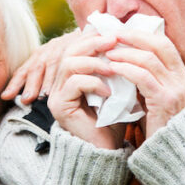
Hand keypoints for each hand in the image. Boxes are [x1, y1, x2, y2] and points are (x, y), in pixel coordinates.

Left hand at [1, 28, 81, 103]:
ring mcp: (63, 44)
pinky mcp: (78, 40)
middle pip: (36, 66)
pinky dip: (67, 67)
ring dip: (48, 79)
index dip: (16, 82)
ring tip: (45, 95)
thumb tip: (30, 98)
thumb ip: (48, 77)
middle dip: (30, 83)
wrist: (98, 35)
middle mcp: (50, 48)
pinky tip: (67, 82)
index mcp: (43, 54)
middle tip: (26, 99)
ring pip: (52, 62)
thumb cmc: (80, 56)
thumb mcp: (61, 64)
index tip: (6, 95)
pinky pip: (70, 55)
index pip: (26, 69)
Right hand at [47, 32, 126, 149]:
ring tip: (114, 69)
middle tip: (114, 40)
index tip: (115, 33)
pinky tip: (109, 91)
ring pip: (69, 64)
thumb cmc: (114, 120)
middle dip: (93, 43)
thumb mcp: (117, 87)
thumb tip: (128, 40)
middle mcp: (59, 84)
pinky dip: (93, 82)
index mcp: (71, 76)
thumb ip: (116, 66)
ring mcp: (57, 95)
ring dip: (95, 62)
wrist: (107, 152)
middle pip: (69, 50)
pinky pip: (74, 83)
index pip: (77, 46)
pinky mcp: (59, 106)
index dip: (94, 37)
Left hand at [104, 30, 184, 138]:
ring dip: (126, 52)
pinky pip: (143, 77)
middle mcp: (183, 80)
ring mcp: (176, 90)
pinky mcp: (165, 101)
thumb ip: (145, 81)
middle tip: (113, 34)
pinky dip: (126, 69)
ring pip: (149, 59)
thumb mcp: (154, 99)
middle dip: (134, 37)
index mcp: (182, 76)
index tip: (123, 32)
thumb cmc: (157, 129)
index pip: (164, 45)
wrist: (171, 156)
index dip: (143, 35)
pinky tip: (113, 68)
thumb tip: (123, 61)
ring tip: (108, 51)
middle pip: (159, 45)